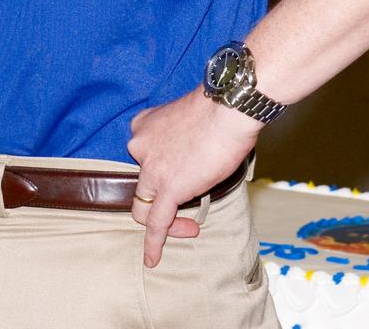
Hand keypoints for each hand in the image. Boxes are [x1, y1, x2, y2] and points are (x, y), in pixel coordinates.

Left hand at [127, 88, 259, 267]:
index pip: (144, 157)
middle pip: (142, 185)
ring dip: (165, 222)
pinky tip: (152, 259)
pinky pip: (156, 223)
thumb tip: (195, 156)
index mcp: (143, 125)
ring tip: (189, 228)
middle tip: (186, 203)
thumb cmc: (218, 109)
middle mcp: (140, 145)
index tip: (182, 176)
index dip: (161, 171)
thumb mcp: (186, 119)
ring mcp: (151, 168)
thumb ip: (180, 140)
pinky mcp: (167, 188)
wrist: (228, 108)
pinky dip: (153, 243)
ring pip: (145, 207)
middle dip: (162, 198)